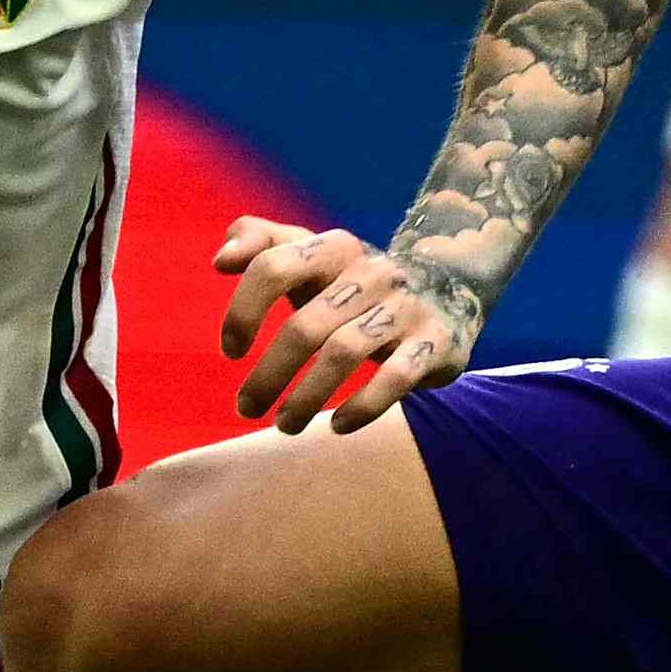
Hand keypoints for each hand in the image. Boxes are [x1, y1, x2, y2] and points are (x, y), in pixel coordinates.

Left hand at [212, 214, 478, 432]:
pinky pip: (396, 378)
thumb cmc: (352, 282)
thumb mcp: (310, 254)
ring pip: (345, 354)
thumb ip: (260, 244)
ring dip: (306, 398)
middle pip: (305, 326)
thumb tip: (220, 261)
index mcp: (334, 248)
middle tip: (246, 408)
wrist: (450, 289)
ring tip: (283, 426)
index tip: (231, 351)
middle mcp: (371, 273)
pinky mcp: (435, 343)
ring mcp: (406, 308)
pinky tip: (336, 427)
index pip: (274, 268)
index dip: (243, 312)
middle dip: (269, 374)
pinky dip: (363, 407)